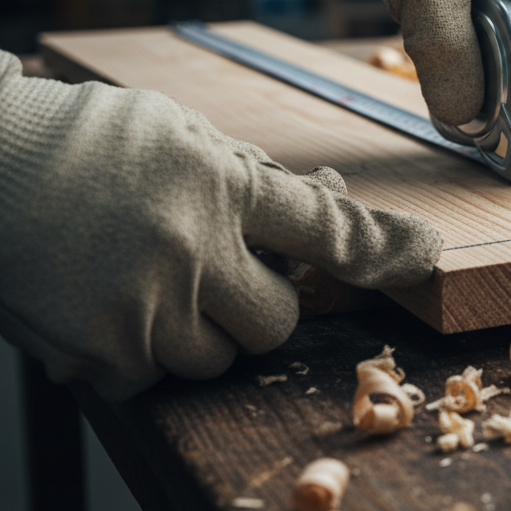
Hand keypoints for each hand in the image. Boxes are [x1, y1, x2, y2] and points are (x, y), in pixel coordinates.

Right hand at [0, 53, 440, 399]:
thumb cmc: (89, 139)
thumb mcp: (185, 133)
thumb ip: (255, 177)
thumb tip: (323, 201)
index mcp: (221, 187)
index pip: (325, 230)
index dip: (383, 246)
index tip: (421, 255)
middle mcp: (190, 254)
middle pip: (279, 319)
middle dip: (264, 299)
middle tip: (225, 268)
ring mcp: (141, 312)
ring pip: (220, 357)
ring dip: (206, 328)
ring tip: (157, 277)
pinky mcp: (96, 356)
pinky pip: (155, 377)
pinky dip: (147, 349)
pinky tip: (114, 299)